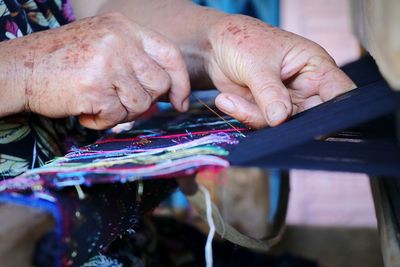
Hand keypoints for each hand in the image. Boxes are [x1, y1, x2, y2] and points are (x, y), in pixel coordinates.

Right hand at [6, 13, 189, 128]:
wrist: (22, 67)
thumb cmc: (66, 60)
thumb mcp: (105, 44)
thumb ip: (136, 61)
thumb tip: (168, 93)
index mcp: (124, 28)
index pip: (170, 53)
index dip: (181, 80)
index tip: (180, 100)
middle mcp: (120, 42)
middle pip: (159, 83)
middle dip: (147, 100)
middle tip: (122, 100)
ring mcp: (107, 64)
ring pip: (141, 104)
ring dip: (123, 112)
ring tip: (100, 102)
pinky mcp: (94, 88)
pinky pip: (117, 117)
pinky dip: (103, 121)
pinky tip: (86, 111)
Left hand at [205, 15, 355, 127]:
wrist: (216, 47)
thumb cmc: (243, 41)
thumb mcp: (257, 64)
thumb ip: (270, 92)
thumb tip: (281, 119)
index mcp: (315, 66)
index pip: (339, 92)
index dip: (336, 113)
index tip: (319, 129)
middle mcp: (305, 87)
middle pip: (311, 117)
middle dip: (288, 123)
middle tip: (265, 117)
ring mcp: (286, 102)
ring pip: (283, 125)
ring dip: (254, 116)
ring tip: (228, 99)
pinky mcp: (267, 111)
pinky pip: (261, 123)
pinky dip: (243, 115)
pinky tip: (226, 99)